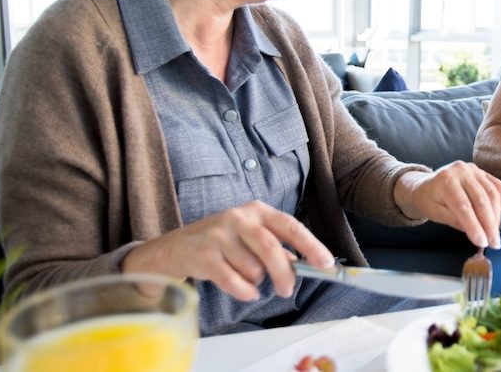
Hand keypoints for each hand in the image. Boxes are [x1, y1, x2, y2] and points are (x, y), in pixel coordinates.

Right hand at [121, 200, 334, 300]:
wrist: (174, 248)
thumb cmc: (220, 242)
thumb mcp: (250, 237)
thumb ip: (276, 247)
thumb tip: (302, 263)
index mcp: (256, 210)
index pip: (290, 226)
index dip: (310, 245)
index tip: (326, 263)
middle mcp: (239, 217)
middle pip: (272, 247)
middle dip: (284, 273)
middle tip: (287, 289)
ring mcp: (219, 234)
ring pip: (252, 267)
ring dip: (256, 281)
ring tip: (248, 279)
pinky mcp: (203, 254)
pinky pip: (233, 280)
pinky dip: (243, 290)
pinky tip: (243, 290)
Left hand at [394, 161, 500, 248]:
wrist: (427, 185)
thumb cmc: (429, 200)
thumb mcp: (434, 213)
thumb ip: (453, 221)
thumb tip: (475, 232)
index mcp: (445, 180)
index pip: (463, 206)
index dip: (474, 225)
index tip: (482, 242)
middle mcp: (461, 171)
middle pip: (481, 200)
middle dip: (490, 224)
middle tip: (494, 244)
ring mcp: (474, 170)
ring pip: (493, 194)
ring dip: (496, 217)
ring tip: (494, 234)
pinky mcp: (484, 173)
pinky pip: (499, 188)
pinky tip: (496, 217)